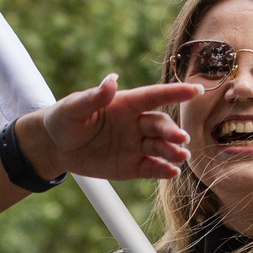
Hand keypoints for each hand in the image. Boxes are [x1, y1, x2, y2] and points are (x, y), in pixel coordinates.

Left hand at [15, 75, 194, 182]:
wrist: (55, 147)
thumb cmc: (64, 119)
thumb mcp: (74, 108)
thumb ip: (94, 97)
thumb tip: (112, 80)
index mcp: (125, 104)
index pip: (154, 96)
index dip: (175, 92)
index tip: (196, 90)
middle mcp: (135, 124)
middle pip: (160, 125)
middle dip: (172, 132)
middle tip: (180, 139)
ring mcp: (135, 145)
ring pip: (160, 147)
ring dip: (172, 151)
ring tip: (181, 157)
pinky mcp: (132, 166)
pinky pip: (152, 168)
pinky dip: (163, 170)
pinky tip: (172, 172)